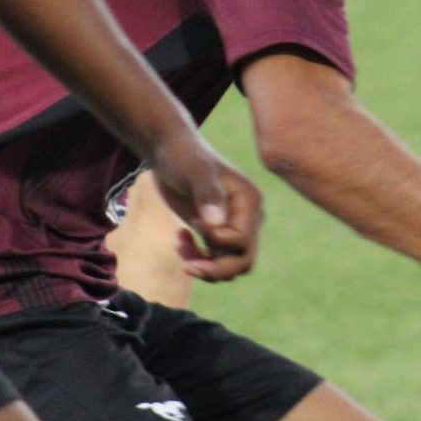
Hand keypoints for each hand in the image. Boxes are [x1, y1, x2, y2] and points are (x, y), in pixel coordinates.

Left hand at [149, 128, 262, 281]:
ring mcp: (234, 227)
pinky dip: (197, 259)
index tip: (194, 222)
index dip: (216, 240)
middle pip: (243, 261)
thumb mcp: (194, 171)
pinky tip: (179, 239)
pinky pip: (215, 260)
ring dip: (204, 266)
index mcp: (250, 201)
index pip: (242, 240)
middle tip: (187, 266)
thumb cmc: (183, 156)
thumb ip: (207, 194)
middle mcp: (248, 217)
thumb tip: (216, 223)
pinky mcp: (217, 233)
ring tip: (180, 247)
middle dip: (216, 269)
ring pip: (229, 266)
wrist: (170, 152)